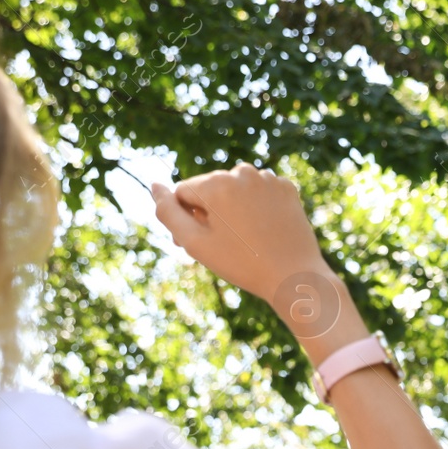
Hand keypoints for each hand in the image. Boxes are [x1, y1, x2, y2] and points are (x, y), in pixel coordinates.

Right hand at [152, 165, 327, 312]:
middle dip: (209, 212)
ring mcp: (267, 178)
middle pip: (210, 189)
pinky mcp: (286, 188)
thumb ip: (167, 212)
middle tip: (222, 246)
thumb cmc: (241, 264)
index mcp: (215, 183)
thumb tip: (153, 185)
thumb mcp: (194, 243)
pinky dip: (257, 207)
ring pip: (235, 189)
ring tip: (244, 238)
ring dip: (232, 208)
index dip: (187, 219)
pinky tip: (264, 229)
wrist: (293, 276)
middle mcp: (241, 172)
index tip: (200, 243)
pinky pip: (260, 193)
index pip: (183, 193)